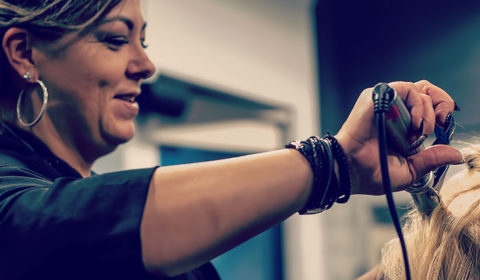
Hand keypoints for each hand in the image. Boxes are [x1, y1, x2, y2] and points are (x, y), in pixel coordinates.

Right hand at [335, 80, 462, 194]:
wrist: (352, 170)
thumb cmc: (372, 172)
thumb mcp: (411, 169)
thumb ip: (432, 158)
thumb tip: (456, 154)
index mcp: (400, 124)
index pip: (426, 104)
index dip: (440, 111)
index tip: (444, 126)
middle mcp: (393, 110)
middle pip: (426, 91)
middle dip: (442, 103)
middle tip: (442, 121)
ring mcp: (384, 102)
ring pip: (419, 90)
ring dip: (427, 112)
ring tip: (420, 131)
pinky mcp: (376, 96)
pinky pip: (405, 89)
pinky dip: (416, 104)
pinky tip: (413, 124)